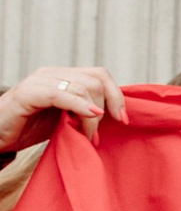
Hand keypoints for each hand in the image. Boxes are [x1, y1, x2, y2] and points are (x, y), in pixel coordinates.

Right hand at [0, 62, 124, 153]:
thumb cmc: (28, 129)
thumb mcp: (64, 119)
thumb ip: (85, 112)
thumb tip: (116, 117)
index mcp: (63, 77)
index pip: (100, 75)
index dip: (117, 95)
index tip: (124, 120)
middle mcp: (52, 74)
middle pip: (95, 80)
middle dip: (106, 108)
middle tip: (97, 134)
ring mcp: (39, 81)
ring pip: (82, 87)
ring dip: (92, 116)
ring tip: (87, 136)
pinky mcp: (27, 94)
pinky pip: (59, 94)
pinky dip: (79, 105)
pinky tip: (90, 117)